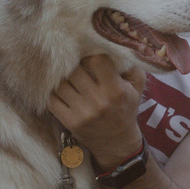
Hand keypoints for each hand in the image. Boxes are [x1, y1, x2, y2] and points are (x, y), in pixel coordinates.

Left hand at [47, 55, 146, 169]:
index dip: (89, 56)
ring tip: (66, 76)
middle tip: (73, 64)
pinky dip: (53, 92)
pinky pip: (52, 100)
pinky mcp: (70, 122)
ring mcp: (82, 113)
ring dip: (61, 78)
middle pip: (74, 71)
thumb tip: (115, 46)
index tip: (89, 58)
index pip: (96, 61)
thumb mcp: (137, 86)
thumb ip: (130, 65)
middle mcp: (98, 101)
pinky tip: (60, 90)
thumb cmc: (126, 108)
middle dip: (73, 65)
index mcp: (115, 90)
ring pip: (61, 84)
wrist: (118, 142)